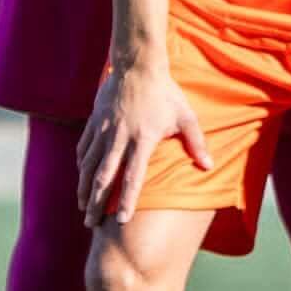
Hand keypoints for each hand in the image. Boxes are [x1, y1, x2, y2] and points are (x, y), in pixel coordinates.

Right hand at [77, 58, 207, 226]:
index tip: (123, 220)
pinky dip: (81, 167)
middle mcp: (119, 138)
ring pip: (89, 166)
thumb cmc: (166, 93)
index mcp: (143, 139)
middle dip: (96, 203)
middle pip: (104, 178)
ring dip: (84, 189)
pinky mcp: (93, 122)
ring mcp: (103, 130)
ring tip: (83, 208)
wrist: (137, 66)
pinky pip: (83, 149)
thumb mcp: (186, 116)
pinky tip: (82, 179)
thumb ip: (196, 142)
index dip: (128, 200)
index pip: (134, 177)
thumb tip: (209, 166)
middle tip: (90, 224)